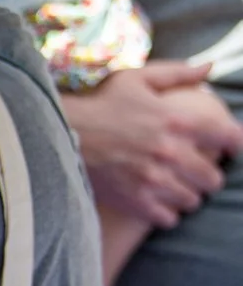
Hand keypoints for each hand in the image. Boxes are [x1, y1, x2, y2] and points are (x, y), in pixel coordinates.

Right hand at [65, 63, 242, 228]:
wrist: (59, 134)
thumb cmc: (100, 105)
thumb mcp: (138, 79)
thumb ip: (178, 73)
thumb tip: (210, 67)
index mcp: (177, 121)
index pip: (228, 137)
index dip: (235, 144)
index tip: (230, 148)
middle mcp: (170, 152)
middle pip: (213, 178)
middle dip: (209, 177)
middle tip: (198, 175)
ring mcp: (152, 180)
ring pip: (192, 201)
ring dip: (188, 196)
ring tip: (178, 191)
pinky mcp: (134, 201)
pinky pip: (168, 218)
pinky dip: (168, 214)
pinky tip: (160, 205)